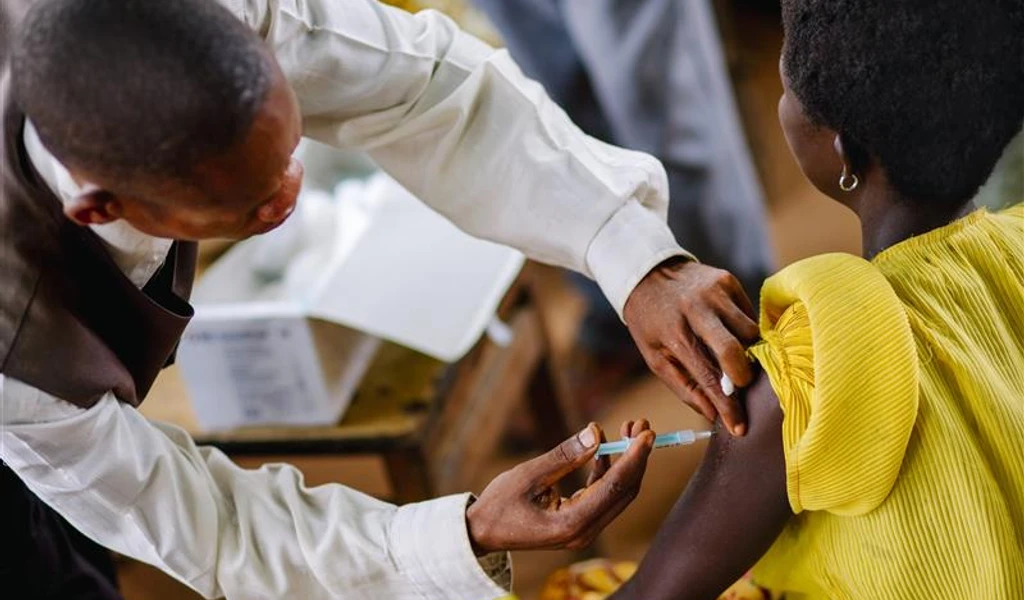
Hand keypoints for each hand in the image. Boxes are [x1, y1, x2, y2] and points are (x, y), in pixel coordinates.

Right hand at [466, 422, 654, 553]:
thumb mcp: (528, 476)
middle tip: (641, 425)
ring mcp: (583, 530)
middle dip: (635, 457)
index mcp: (572, 523)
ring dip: (624, 462)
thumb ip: (564, 456)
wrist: (481, 534)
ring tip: (627, 429)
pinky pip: (602, 496)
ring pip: (616, 493)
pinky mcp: (578, 524)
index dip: (634, 458)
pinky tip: (604, 448)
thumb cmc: (498, 505)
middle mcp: (584, 532)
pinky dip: (607, 471)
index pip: (614, 487)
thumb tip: (596, 433)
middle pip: (623, 492)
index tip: (646, 433)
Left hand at [623, 257, 758, 435]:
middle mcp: (697, 310)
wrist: (648, 273)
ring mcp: (715, 292)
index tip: (739, 427)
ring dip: (748, 351)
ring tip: (734, 356)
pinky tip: (730, 331)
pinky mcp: (727, 280)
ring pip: (750, 331)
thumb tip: (713, 413)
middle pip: (735, 349)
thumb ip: (684, 387)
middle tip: (741, 386)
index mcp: (675, 334)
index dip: (727, 406)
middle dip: (743, 376)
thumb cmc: (651, 323)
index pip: (708, 377)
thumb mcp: (655, 357)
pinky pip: (748, 313)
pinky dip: (744, 328)